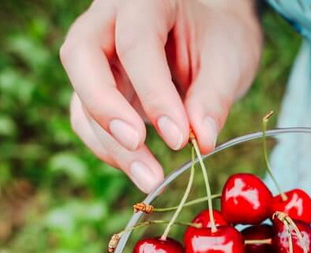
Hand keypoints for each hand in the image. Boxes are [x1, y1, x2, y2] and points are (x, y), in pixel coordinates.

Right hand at [60, 0, 261, 191]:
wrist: (211, 35)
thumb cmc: (220, 39)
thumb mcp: (230, 61)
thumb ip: (214, 97)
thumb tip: (201, 141)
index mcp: (145, 0)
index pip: (135, 42)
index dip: (154, 93)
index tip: (180, 139)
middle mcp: (109, 20)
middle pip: (81, 58)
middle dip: (106, 108)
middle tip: (137, 145)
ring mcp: (96, 55)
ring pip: (80, 96)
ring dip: (110, 143)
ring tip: (150, 178)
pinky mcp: (95, 88)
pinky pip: (86, 119)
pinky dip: (109, 148)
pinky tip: (141, 168)